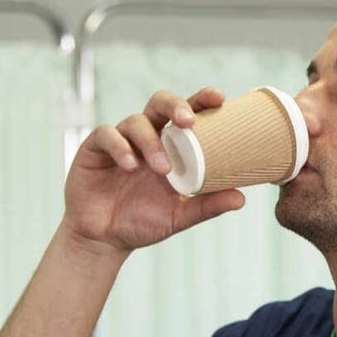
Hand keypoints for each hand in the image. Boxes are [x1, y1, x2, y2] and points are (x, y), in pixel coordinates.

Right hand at [61, 87, 244, 253]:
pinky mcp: (95, 148)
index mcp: (170, 146)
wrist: (105, 239)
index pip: (187, 114)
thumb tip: (240, 199)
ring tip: (162, 168)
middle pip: (160, 104)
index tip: (219, 98)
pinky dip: (120, 147)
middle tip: (189, 121)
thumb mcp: (179, 215)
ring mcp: (121, 141)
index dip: (201, 100)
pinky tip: (130, 166)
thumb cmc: (143, 221)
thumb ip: (207, 206)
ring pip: (136, 121)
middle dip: (176, 106)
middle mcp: (146, 137)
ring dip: (151, 141)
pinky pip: (107, 134)